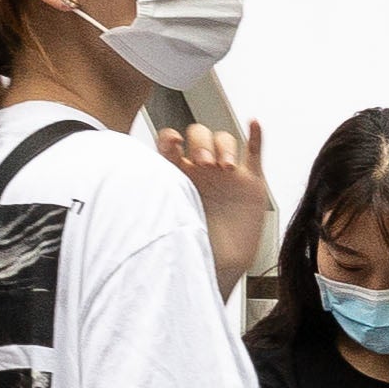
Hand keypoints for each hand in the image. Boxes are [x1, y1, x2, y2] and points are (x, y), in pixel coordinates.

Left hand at [160, 116, 268, 278]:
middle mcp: (202, 169)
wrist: (223, 264)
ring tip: (225, 166)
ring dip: (224, 146)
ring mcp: (228, 173)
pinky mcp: (251, 182)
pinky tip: (252, 124)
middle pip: (201, 134)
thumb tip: (133, 187)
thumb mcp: (169, 217)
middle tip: (205, 163)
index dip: (172, 137)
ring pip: (226, 140)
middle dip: (202, 143)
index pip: (171, 141)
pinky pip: (255, 153)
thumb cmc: (197, 243)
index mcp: (179, 173)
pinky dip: (255, 136)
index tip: (175, 143)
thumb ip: (157, 197)